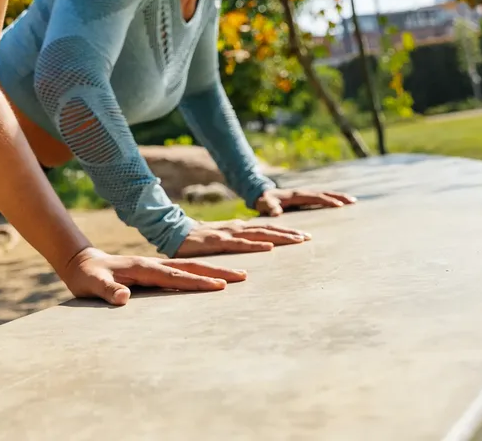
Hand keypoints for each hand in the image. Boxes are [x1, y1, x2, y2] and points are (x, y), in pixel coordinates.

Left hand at [58, 246, 246, 305]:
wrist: (81, 263)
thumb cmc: (87, 277)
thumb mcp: (92, 284)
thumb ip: (107, 291)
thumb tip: (124, 297)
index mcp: (141, 267)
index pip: (174, 276)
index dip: (197, 281)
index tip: (220, 285)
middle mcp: (152, 264)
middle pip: (189, 268)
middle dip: (217, 272)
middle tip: (243, 277)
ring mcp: (154, 267)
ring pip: (189, 268)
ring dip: (213, 271)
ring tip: (238, 275)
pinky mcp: (154, 272)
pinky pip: (182, 273)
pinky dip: (200, 274)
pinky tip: (213, 279)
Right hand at [173, 219, 309, 256]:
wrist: (172, 232)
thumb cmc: (196, 240)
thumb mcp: (220, 241)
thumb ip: (235, 244)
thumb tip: (251, 253)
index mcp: (238, 229)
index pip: (266, 229)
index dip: (285, 231)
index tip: (304, 236)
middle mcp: (236, 228)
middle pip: (267, 229)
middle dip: (289, 233)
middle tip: (309, 237)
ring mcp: (228, 233)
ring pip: (258, 234)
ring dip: (279, 237)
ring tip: (298, 240)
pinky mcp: (218, 241)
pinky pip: (240, 244)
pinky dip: (256, 245)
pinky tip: (269, 247)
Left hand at [254, 187, 356, 216]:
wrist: (261, 194)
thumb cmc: (263, 201)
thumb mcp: (264, 204)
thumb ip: (269, 207)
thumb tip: (276, 213)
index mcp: (296, 195)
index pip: (314, 197)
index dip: (327, 201)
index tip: (340, 205)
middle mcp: (302, 192)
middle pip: (323, 193)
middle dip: (338, 196)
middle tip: (353, 201)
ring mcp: (304, 194)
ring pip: (324, 194)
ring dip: (338, 196)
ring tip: (353, 201)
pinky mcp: (304, 198)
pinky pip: (321, 198)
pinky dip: (331, 199)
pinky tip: (341, 203)